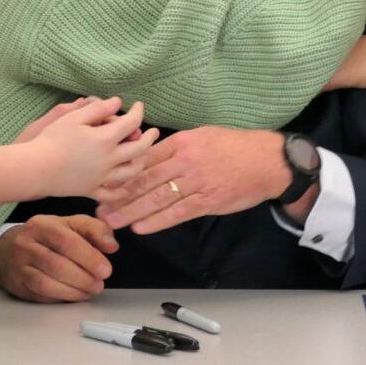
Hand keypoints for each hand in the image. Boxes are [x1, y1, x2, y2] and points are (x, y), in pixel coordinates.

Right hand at [0, 215, 116, 301]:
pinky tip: (77, 295)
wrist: (7, 250)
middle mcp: (26, 244)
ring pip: (47, 282)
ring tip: (92, 290)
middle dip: (83, 276)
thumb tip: (112, 245)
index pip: (66, 240)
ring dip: (74, 290)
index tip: (106, 269)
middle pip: (56, 264)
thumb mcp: (70, 224)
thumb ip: (94, 229)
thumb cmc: (47, 236)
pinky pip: (41, 294)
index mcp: (42, 224)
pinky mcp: (18, 285)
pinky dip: (63, 297)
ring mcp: (19, 266)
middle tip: (100, 283)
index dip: (88, 256)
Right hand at [23, 96, 157, 197]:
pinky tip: (125, 186)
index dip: (138, 111)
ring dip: (141, 162)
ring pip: (131, 172)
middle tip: (153, 131)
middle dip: (149, 138)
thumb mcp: (74, 116)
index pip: (131, 122)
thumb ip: (98, 108)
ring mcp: (102, 178)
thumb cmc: (52, 139)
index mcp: (106, 139)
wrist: (35, 169)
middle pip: (139, 149)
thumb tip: (118, 102)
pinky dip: (122, 190)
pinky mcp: (91, 191)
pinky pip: (113, 194)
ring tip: (142, 155)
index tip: (139, 105)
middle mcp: (110, 160)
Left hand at [95, 127, 288, 233]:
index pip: (145, 159)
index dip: (122, 173)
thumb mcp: (202, 136)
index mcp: (182, 142)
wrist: (265, 160)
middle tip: (99, 207)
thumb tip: (147, 155)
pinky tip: (140, 228)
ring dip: (132, 211)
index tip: (103, 182)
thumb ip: (175, 147)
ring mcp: (197, 182)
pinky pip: (178, 212)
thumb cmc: (233, 146)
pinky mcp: (208, 201)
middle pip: (146, 180)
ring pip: (158, 198)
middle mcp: (186, 161)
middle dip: (120, 195)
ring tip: (112, 221)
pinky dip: (158, 221)